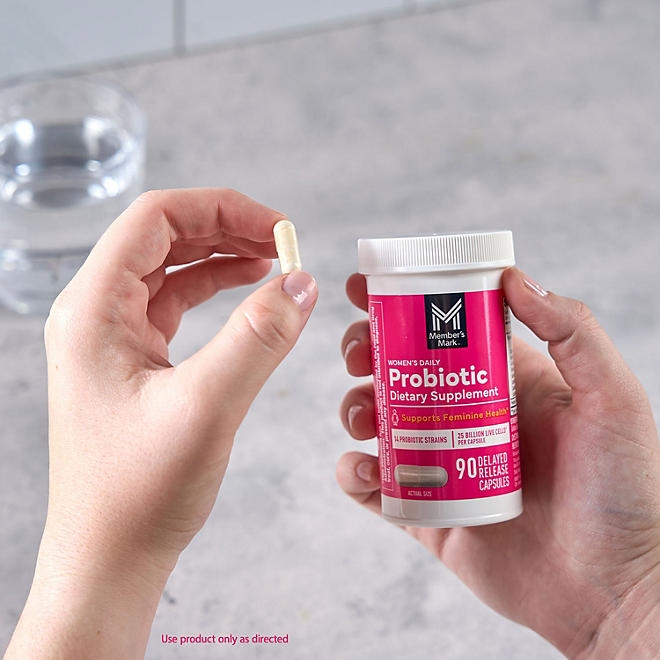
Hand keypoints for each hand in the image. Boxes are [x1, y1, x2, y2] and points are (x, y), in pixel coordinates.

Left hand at [5, 188, 317, 658]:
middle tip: (284, 241)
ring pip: (171, 269)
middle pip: (163, 237)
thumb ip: (258, 339)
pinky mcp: (134, 361)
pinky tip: (249, 291)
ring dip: (223, 256)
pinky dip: (216, 290)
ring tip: (274, 258)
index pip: (154, 219)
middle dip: (226, 228)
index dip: (220, 208)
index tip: (278, 227)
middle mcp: (94, 314)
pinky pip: (176, 304)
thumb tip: (301, 284)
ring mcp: (112, 337)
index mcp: (92, 310)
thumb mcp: (206, 408)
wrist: (109, 558)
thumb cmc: (137, 494)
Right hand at [337, 267, 659, 657]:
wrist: (613, 589)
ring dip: (356, 410)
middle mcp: (464, 417)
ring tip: (365, 419)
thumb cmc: (625, 493)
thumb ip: (572, 333)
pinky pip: (376, 488)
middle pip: (397, 371)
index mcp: (499, 383)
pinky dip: (354, 474)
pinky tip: (364, 469)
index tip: (361, 290)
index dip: (398, 307)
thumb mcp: (609, 399)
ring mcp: (441, 466)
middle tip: (358, 356)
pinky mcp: (427, 514)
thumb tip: (514, 277)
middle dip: (366, 354)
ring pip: (379, 423)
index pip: (441, 330)